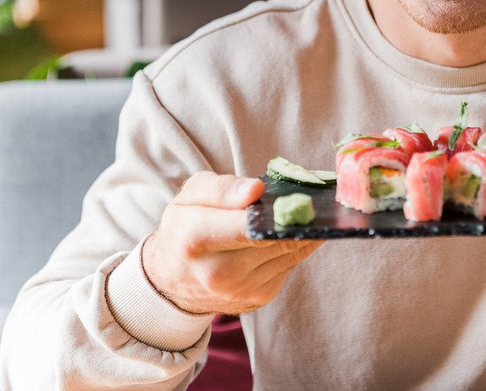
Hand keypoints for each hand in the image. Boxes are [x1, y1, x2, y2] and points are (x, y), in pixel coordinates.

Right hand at [141, 171, 322, 315]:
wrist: (172, 280)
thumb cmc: (184, 228)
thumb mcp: (190, 196)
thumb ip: (222, 189)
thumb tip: (256, 190)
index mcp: (196, 239)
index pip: (249, 226)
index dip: (280, 210)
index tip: (302, 195)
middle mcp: (218, 272)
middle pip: (276, 240)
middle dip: (299, 219)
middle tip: (313, 200)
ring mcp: (240, 290)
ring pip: (289, 253)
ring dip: (303, 232)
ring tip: (309, 212)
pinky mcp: (258, 297)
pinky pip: (289, 265)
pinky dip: (295, 247)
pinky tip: (292, 232)